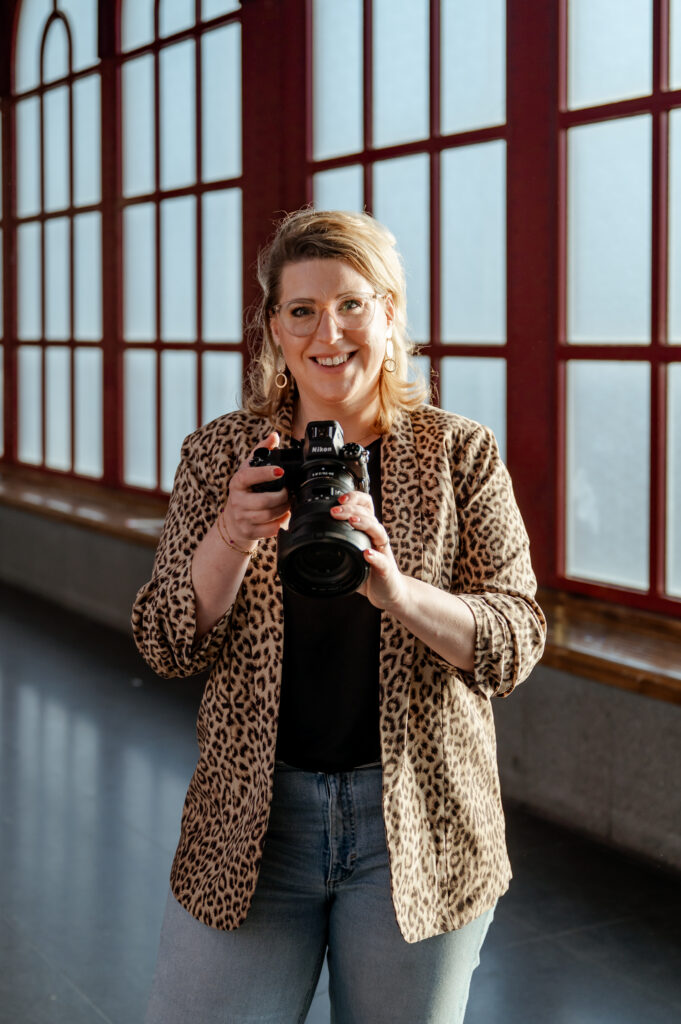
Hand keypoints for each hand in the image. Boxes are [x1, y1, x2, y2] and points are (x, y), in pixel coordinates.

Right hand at [222, 433, 290, 550]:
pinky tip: (285, 516)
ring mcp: (242, 519)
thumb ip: (261, 451)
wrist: (233, 522)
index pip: (248, 476)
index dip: (264, 473)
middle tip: (290, 492)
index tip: (280, 471)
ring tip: (290, 503)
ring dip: (284, 509)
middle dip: (282, 496)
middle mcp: (237, 501)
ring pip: (269, 515)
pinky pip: (270, 530)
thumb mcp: (249, 470)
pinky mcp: (249, 532)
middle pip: (263, 501)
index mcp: (237, 483)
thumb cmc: (244, 492)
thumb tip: (273, 436)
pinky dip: (281, 523)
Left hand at [330, 493, 406, 611]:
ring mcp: (383, 552)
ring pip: (378, 531)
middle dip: (351, 509)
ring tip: (352, 522)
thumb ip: (335, 546)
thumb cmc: (369, 571)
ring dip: (364, 524)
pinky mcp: (386, 569)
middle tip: (335, 511)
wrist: (389, 591)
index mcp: (368, 531)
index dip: (354, 498)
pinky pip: (382, 560)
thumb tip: (306, 542)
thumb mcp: (350, 554)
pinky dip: (375, 556)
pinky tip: (367, 554)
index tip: (339, 499)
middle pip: (369, 514)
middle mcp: (376, 538)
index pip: (365, 506)